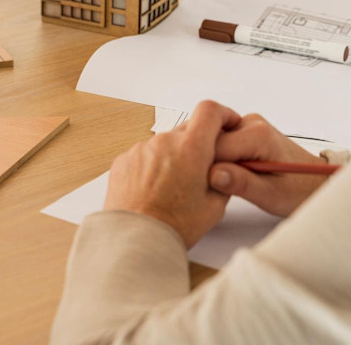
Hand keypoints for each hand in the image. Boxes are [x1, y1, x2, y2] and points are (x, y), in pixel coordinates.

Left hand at [103, 100, 240, 247]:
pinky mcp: (124, 160)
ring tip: (174, 187)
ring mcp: (141, 149)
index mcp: (191, 149)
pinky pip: (144, 155)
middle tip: (201, 169)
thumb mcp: (214, 206)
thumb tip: (222, 168)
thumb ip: (222, 178)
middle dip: (198, 143)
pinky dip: (152, 166)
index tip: (227, 124)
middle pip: (187, 128)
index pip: (210, 111)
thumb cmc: (174, 226)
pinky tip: (154, 190)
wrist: (135, 239)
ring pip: (165, 143)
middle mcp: (164, 142)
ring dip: (173, 156)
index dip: (222, 115)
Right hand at [208, 114, 327, 216]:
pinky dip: (219, 157)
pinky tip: (229, 172)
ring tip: (228, 179)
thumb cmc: (299, 189)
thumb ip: (242, 184)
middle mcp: (251, 122)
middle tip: (219, 186)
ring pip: (212, 140)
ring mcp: (246, 124)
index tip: (208, 186)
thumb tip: (213, 175)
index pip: (214, 147)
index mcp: (259, 135)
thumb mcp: (271, 195)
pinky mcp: (242, 129)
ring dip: (213, 160)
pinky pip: (219, 141)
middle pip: (210, 140)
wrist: (316, 181)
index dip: (206, 168)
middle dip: (209, 163)